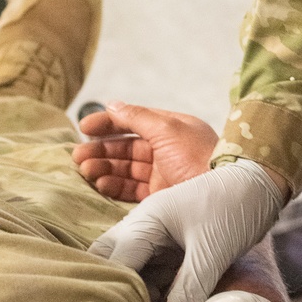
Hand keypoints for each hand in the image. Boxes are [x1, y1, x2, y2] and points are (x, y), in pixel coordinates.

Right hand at [74, 101, 218, 200]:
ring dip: (103, 167)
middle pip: (126, 146)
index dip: (108, 123)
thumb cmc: (198, 156)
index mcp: (171, 127)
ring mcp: (163, 173)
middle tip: (78, 155)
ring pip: (126, 168)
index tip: (84, 127)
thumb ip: (137, 117)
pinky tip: (100, 182)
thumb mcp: (167, 128)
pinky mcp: (161, 197)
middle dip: (101, 149)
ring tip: (85, 170)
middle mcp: (166, 148)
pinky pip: (131, 189)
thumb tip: (112, 105)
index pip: (133, 120)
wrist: (224, 196)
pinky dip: (114, 185)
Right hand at [88, 159, 285, 301]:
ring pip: (128, 270)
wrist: (258, 186)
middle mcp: (142, 227)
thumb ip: (187, 289)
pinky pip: (149, 272)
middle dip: (114, 290)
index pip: (113, 263)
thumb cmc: (234, 208)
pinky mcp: (168, 247)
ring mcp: (154, 236)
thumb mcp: (212, 252)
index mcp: (146, 221)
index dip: (117, 293)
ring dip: (136, 293)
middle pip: (108, 262)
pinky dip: (152, 291)